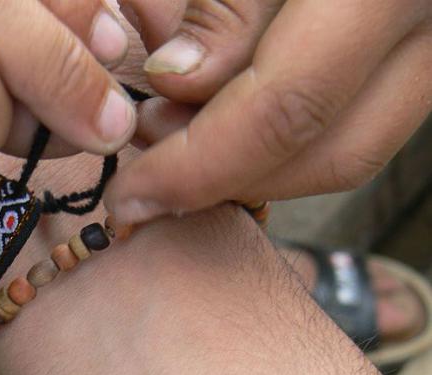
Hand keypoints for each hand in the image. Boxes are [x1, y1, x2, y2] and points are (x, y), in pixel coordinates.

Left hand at [104, 0, 431, 223]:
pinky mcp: (425, 48)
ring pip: (354, 145)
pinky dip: (291, 137)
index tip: (131, 195)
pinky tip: (229, 115)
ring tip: (181, 135)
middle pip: (332, 150)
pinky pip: (364, 116)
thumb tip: (178, 83)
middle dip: (229, 179)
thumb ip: (227, 0)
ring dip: (258, 166)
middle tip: (150, 165)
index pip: (287, 107)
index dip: (199, 168)